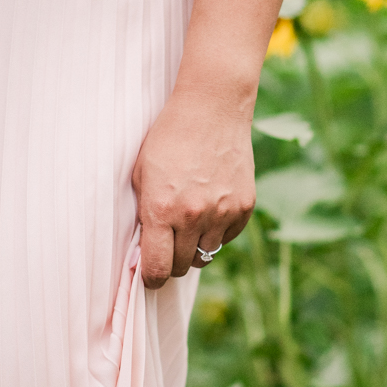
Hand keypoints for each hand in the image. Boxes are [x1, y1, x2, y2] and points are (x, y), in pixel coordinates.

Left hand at [132, 90, 255, 289]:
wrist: (211, 108)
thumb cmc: (168, 138)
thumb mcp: (141, 175)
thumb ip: (142, 215)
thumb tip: (142, 253)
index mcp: (162, 209)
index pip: (157, 269)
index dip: (150, 279)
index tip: (148, 276)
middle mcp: (194, 216)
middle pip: (181, 266)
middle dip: (170, 262)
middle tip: (166, 246)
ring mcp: (223, 212)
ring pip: (205, 255)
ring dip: (193, 248)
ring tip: (187, 224)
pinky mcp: (244, 206)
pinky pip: (226, 238)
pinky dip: (216, 232)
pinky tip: (208, 210)